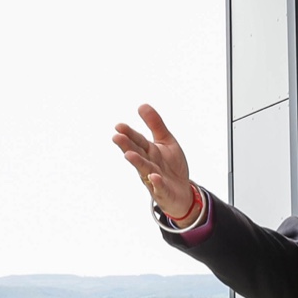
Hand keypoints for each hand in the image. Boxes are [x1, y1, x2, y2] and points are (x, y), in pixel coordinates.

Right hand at [112, 104, 199, 224]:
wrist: (181, 192)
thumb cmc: (171, 166)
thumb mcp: (166, 141)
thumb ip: (155, 124)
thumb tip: (141, 105)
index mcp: (149, 151)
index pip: (138, 140)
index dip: (129, 133)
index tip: (119, 126)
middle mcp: (148, 164)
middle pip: (137, 153)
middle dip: (127, 146)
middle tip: (117, 137)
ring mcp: (154, 179)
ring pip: (144, 169)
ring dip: (137, 162)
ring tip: (129, 155)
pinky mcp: (163, 191)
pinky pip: (160, 187)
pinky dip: (157, 183)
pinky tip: (154, 176)